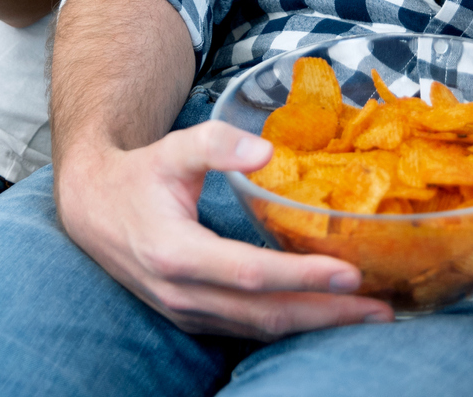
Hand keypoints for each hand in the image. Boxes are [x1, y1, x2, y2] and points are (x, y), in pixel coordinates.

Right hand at [54, 122, 392, 337]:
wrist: (91, 210)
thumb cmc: (138, 176)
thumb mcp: (172, 148)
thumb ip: (216, 144)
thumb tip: (266, 150)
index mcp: (176, 252)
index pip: (250, 273)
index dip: (302, 277)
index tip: (350, 272)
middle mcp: (182, 293)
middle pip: (265, 314)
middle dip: (327, 314)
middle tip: (381, 308)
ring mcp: (187, 312)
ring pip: (260, 328)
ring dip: (315, 326)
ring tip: (366, 316)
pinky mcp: (193, 318)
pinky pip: (248, 329)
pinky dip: (290, 325)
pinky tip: (324, 315)